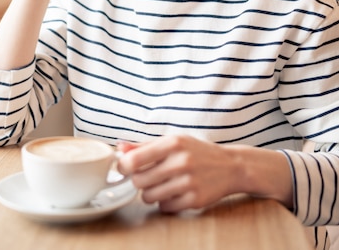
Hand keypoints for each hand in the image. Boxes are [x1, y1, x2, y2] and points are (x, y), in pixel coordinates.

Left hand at [117, 135, 292, 212]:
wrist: (230, 166)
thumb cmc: (197, 152)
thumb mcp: (173, 141)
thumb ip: (144, 146)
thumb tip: (119, 148)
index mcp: (172, 143)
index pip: (135, 159)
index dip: (124, 166)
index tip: (124, 168)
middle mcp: (181, 161)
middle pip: (139, 181)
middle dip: (138, 181)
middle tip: (147, 177)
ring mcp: (188, 182)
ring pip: (148, 197)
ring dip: (150, 193)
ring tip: (160, 185)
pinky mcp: (194, 200)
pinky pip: (165, 207)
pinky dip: (165, 202)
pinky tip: (174, 193)